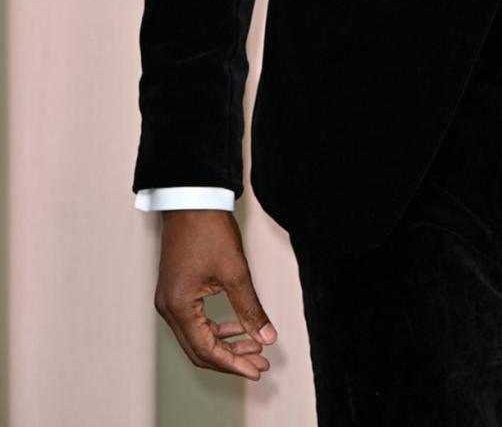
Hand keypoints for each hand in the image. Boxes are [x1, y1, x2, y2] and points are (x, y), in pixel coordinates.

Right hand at [154, 209, 277, 379]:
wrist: (191, 197)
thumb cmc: (209, 228)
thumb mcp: (235, 271)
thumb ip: (250, 309)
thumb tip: (266, 337)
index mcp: (179, 307)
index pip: (206, 350)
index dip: (234, 363)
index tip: (257, 370)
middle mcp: (168, 308)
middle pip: (198, 349)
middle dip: (230, 358)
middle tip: (259, 364)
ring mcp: (169, 299)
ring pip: (196, 336)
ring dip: (224, 343)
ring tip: (253, 347)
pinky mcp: (175, 290)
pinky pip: (193, 321)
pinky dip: (215, 328)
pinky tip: (235, 327)